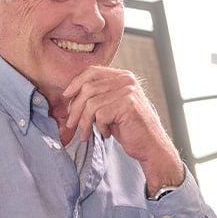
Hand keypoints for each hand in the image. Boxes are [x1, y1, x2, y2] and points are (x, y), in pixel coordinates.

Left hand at [63, 66, 183, 188]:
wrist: (150, 146)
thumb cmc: (129, 128)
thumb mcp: (112, 106)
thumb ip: (98, 95)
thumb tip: (69, 95)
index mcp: (123, 76)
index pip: (92, 71)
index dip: (75, 83)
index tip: (66, 97)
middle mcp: (127, 80)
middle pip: (88, 88)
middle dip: (75, 109)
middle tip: (71, 124)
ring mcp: (128, 92)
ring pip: (91, 103)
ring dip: (85, 122)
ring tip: (87, 133)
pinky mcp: (128, 105)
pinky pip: (100, 115)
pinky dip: (99, 128)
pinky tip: (107, 133)